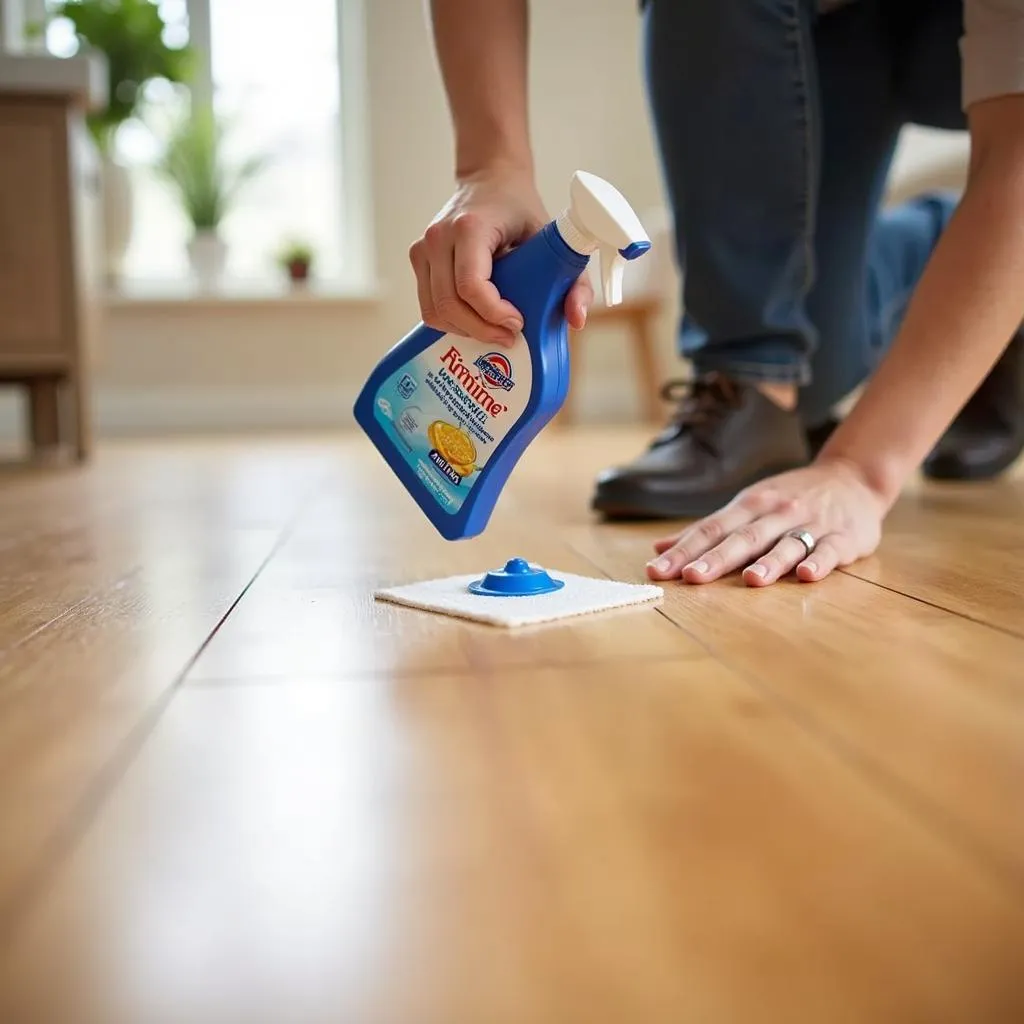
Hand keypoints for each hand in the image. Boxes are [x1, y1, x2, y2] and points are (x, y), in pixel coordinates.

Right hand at [408, 169, 593, 346]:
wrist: (489, 178)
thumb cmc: (520, 209)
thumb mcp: (553, 237)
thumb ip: (573, 280)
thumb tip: (576, 320)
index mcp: (471, 228)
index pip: (471, 286)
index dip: (492, 314)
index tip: (517, 323)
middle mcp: (439, 237)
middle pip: (450, 304)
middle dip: (481, 330)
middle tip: (509, 337)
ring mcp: (423, 248)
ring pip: (435, 310)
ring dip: (464, 330)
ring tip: (492, 330)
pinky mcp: (418, 258)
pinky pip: (429, 305)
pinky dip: (451, 321)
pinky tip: (475, 320)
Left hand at [645, 458, 887, 586]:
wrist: (853, 477)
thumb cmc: (789, 498)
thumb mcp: (747, 505)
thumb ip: (706, 530)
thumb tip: (659, 548)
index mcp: (749, 506)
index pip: (710, 529)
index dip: (684, 550)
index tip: (658, 570)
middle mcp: (777, 512)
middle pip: (743, 537)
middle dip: (716, 558)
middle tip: (692, 578)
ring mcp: (811, 524)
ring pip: (786, 544)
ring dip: (769, 562)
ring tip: (750, 581)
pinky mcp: (844, 537)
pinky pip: (830, 550)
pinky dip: (820, 561)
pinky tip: (807, 575)